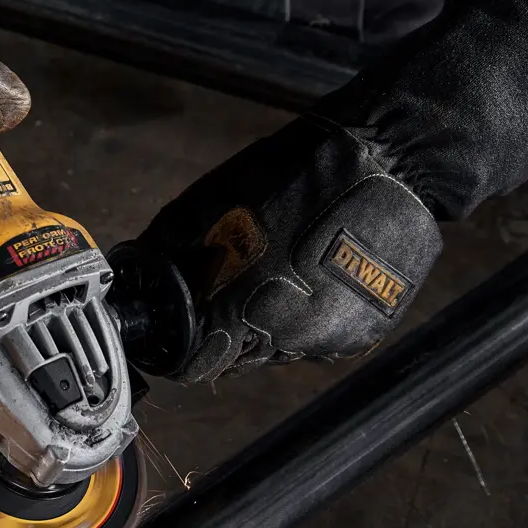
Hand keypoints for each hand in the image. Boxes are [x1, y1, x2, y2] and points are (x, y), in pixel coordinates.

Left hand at [129, 0, 527, 381]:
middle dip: (225, 331)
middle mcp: (282, 338)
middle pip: (234, 361)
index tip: (182, 323)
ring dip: (266, 323)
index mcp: (239, 312)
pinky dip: (306, 315)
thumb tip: (139, 274)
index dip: (182, 344)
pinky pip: (316, 336)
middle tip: (233, 285)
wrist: (388, 162)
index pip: (193, 365)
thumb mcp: (209, 203)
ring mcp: (325, 338)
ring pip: (276, 350)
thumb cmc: (292, 173)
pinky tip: (314, 275)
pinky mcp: (361, 332)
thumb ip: (170, 251)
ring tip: (281, 271)